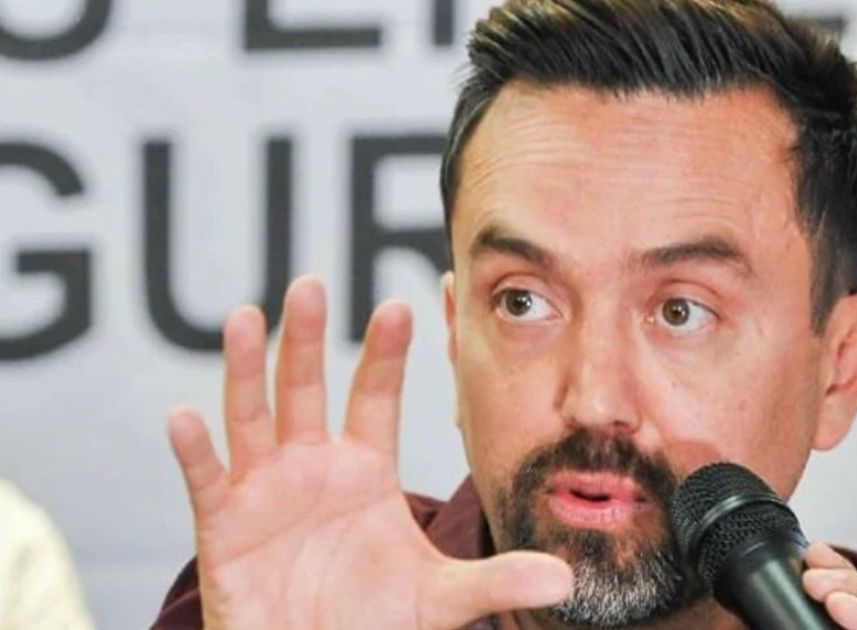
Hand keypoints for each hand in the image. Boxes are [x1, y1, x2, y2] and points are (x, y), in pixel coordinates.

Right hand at [166, 277, 572, 628]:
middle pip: (307, 388)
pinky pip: (207, 482)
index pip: (376, 397)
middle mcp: (312, 466)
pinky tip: (185, 416)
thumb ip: (496, 580)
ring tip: (245, 318)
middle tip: (312, 284)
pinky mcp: (224, 527)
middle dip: (308, 338)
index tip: (403, 305)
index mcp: (365, 468)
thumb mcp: (440, 600)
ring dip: (246, 369)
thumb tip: (565, 575)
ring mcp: (264, 490)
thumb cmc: (371, 622)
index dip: (386, 354)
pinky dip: (194, 451)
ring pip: (252, 416)